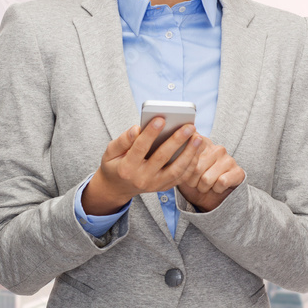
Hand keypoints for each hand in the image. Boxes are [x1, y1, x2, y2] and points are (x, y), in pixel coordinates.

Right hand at [92, 117, 207, 209]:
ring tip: (197, 137)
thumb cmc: (114, 165)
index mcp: (126, 168)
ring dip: (189, 153)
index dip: (150, 133)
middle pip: (162, 158)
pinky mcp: (164, 187)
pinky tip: (197, 149)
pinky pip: (181, 177)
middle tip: (189, 126)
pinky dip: (191, 163)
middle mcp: (142, 178)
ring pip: (176, 170)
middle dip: (177, 140)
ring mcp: (154, 185)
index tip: (160, 118)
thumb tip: (136, 129)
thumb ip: (123, 140)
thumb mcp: (110, 152)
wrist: (118, 188)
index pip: (140, 148)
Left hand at [175, 134, 245, 212]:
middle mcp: (217, 148)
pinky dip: (216, 189)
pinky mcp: (238, 172)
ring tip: (206, 185)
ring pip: (207, 178)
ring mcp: (229, 159)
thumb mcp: (181, 169)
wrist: (210, 198)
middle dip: (192, 181)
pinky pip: (221, 182)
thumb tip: (169, 147)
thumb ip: (175, 156)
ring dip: (203, 187)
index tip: (184, 172)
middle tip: (196, 182)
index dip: (184, 168)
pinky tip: (217, 187)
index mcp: (201, 143)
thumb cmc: (193, 181)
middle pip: (196, 169)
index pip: (188, 152)